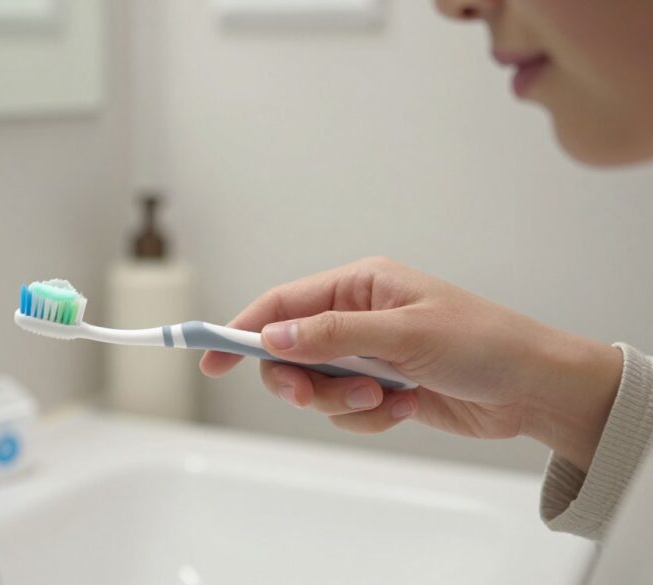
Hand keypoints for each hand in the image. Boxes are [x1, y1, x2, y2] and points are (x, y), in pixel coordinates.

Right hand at [200, 257, 622, 471]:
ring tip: (384, 397)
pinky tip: (404, 406)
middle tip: (307, 394)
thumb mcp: (404, 334)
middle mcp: (357, 317)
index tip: (211, 356)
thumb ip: (333, 335)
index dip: (242, 328)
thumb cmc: (482, 343)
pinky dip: (368, 416)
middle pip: (289, 350)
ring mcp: (367, 355)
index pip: (283, 303)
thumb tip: (273, 335)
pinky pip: (345, 409)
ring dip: (341, 400)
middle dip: (298, 378)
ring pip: (315, 385)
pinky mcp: (380, 388)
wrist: (533, 389)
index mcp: (359, 285)